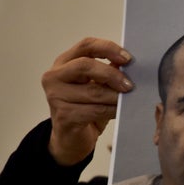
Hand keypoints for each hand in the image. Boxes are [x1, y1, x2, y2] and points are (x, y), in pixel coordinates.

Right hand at [42, 38, 133, 165]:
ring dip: (115, 96)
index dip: (108, 48)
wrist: (71, 139)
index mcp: (64, 62)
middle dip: (111, 74)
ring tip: (128, 99)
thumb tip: (129, 63)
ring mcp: (55, 96)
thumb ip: (109, 71)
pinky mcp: (63, 116)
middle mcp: (54, 76)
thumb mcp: (97, 85)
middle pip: (85, 65)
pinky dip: (112, 110)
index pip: (86, 45)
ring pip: (92, 91)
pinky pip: (94, 110)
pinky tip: (120, 111)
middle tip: (129, 84)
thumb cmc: (85, 108)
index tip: (128, 58)